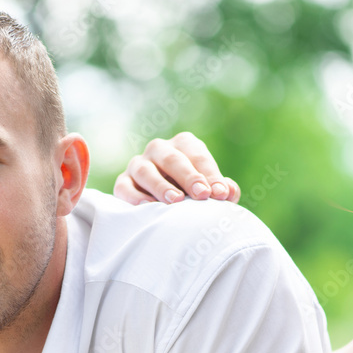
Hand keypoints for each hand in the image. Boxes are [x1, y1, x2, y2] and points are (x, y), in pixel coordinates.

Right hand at [113, 132, 239, 204]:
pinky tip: (148, 208)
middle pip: (172, 159)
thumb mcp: (209, 188)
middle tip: (203, 195)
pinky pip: (125, 187)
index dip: (211, 174)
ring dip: (161, 186)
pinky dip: (135, 197)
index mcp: (184, 144)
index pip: (198, 155)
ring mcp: (138, 164)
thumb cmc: (192, 192)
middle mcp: (159, 149)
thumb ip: (222, 189)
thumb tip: (230, 191)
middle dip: (189, 176)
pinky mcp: (123, 182)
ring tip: (176, 201)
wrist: (163, 202)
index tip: (221, 194)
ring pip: (146, 171)